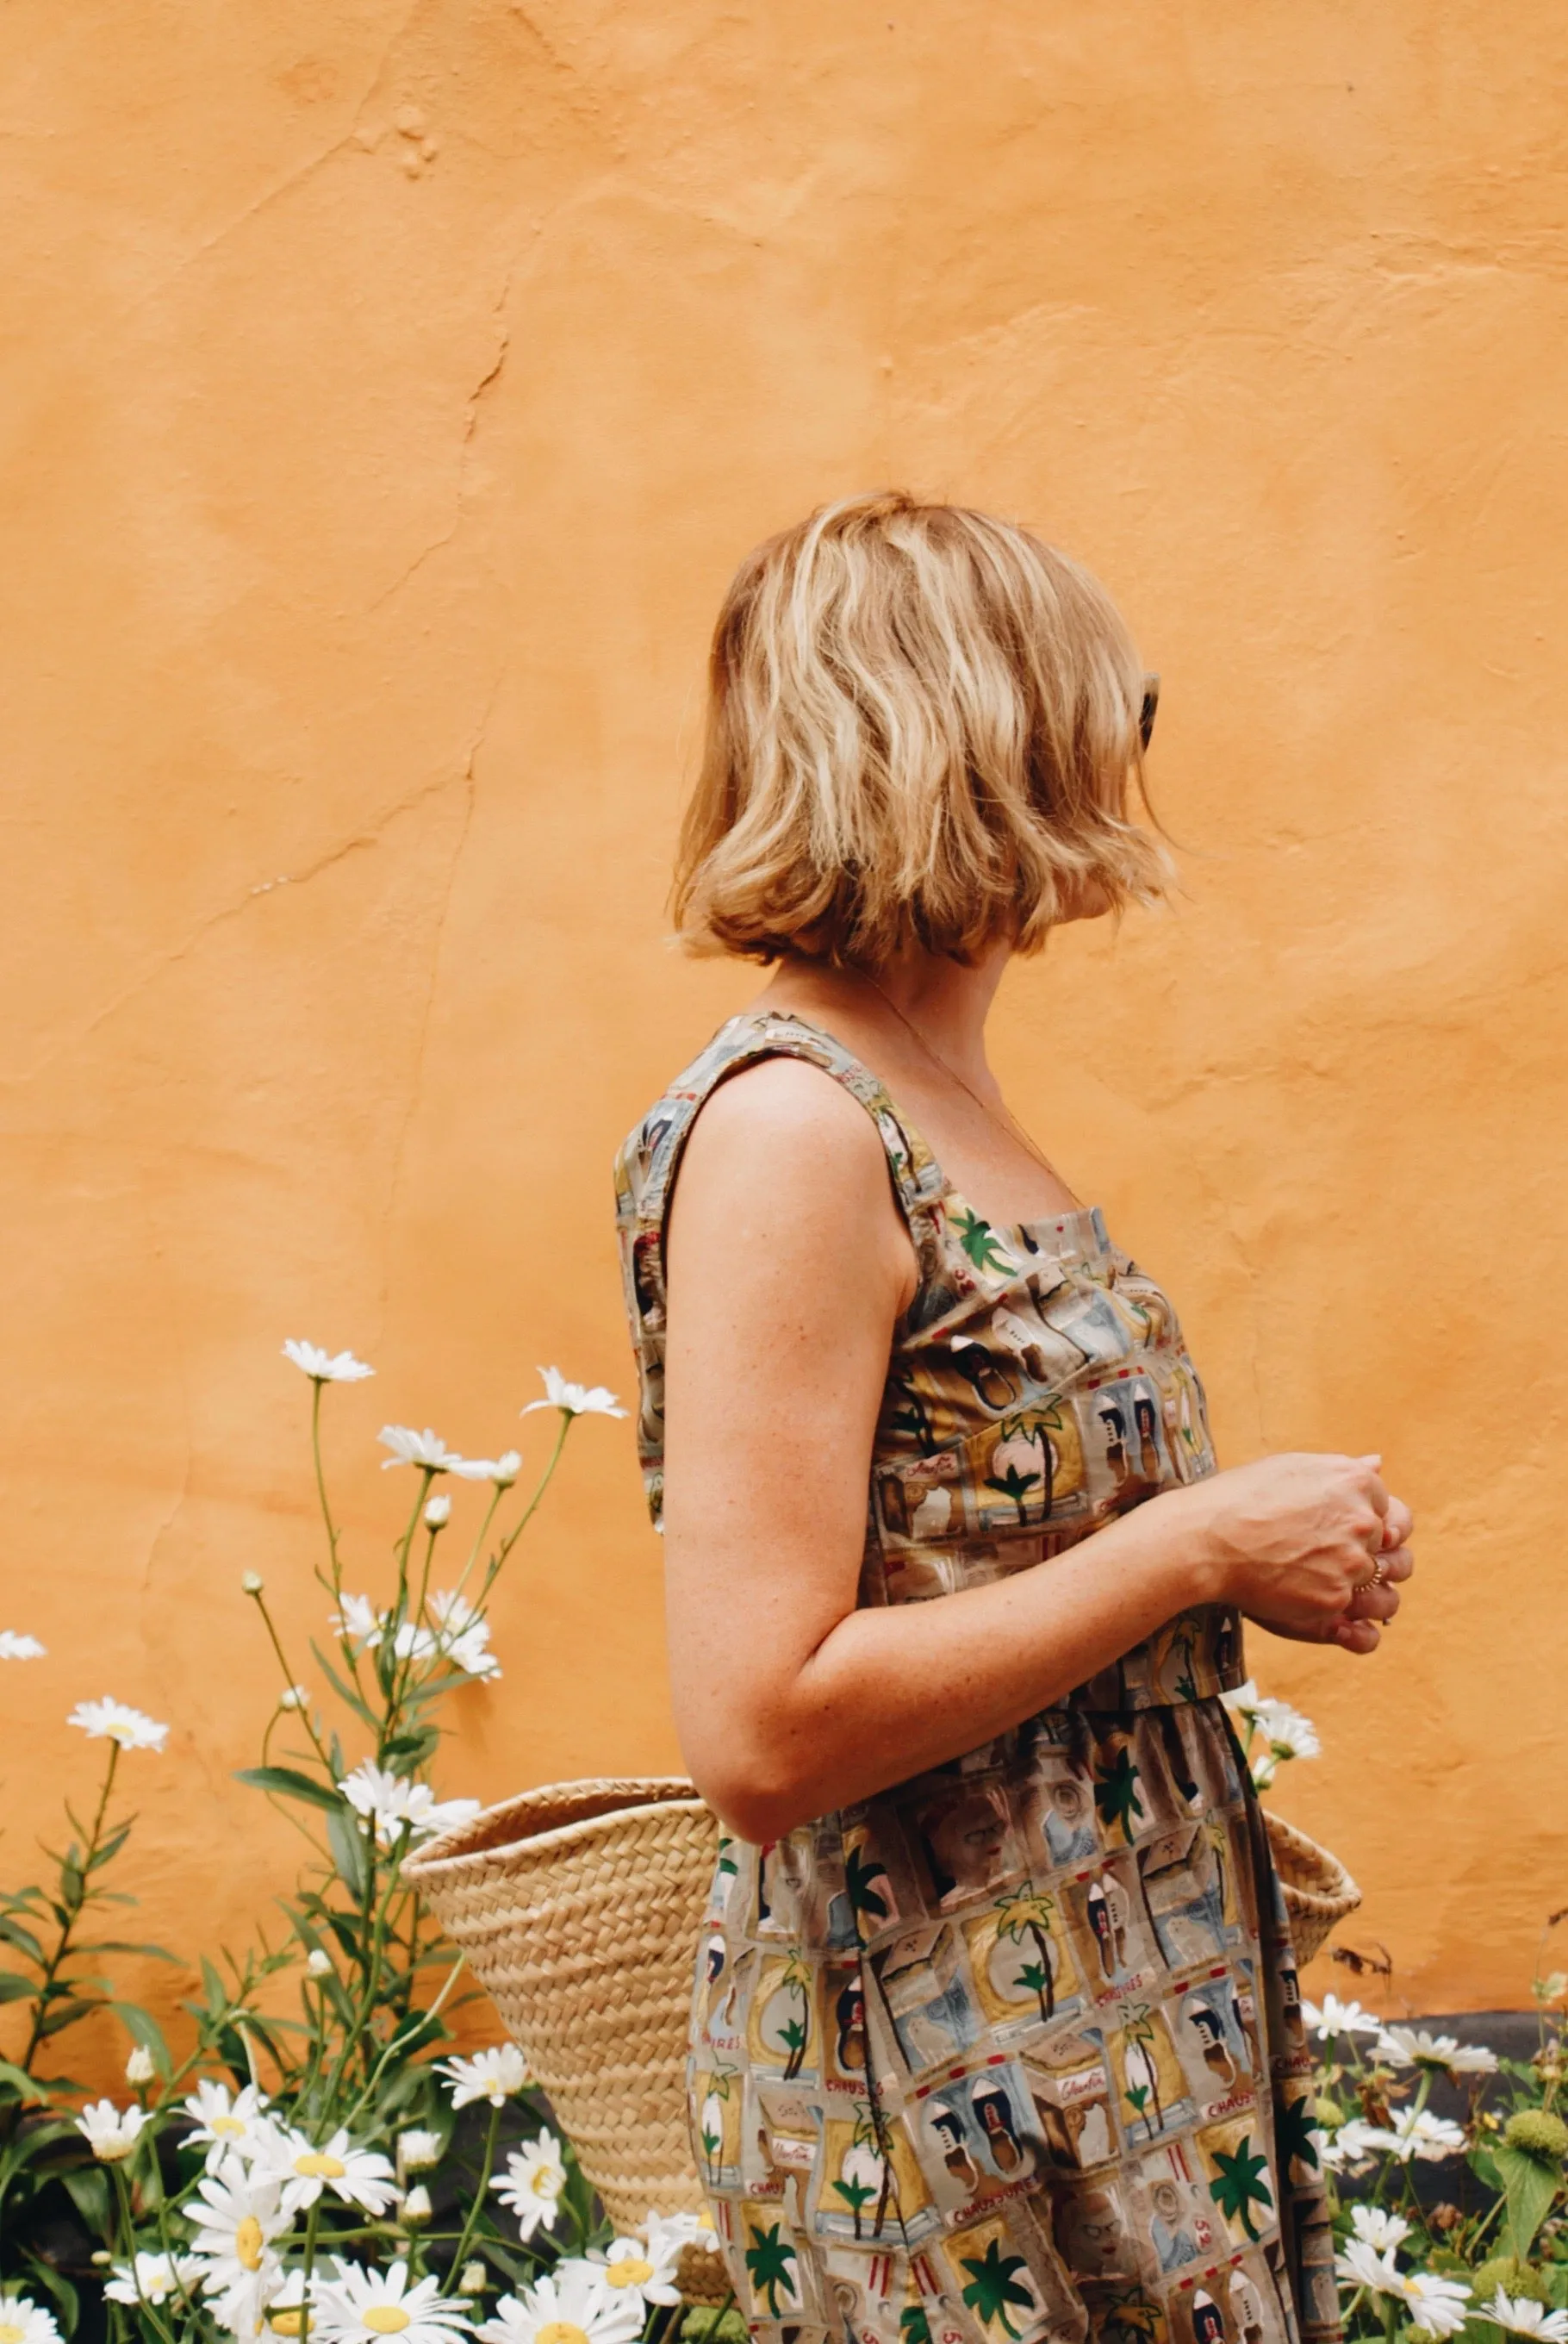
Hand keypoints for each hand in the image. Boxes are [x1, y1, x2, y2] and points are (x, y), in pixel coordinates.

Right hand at [1177, 1451, 1412, 1652]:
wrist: (1206, 1539)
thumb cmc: (1241, 1497)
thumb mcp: (1293, 1468)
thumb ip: (1342, 1470)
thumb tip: (1378, 1462)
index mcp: (1356, 1482)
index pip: (1384, 1508)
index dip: (1356, 1520)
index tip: (1328, 1526)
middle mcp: (1363, 1521)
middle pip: (1384, 1546)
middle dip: (1358, 1552)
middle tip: (1315, 1553)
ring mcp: (1352, 1562)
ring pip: (1374, 1583)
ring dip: (1352, 1584)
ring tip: (1313, 1579)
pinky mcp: (1335, 1598)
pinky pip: (1348, 1609)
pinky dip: (1327, 1606)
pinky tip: (1295, 1591)